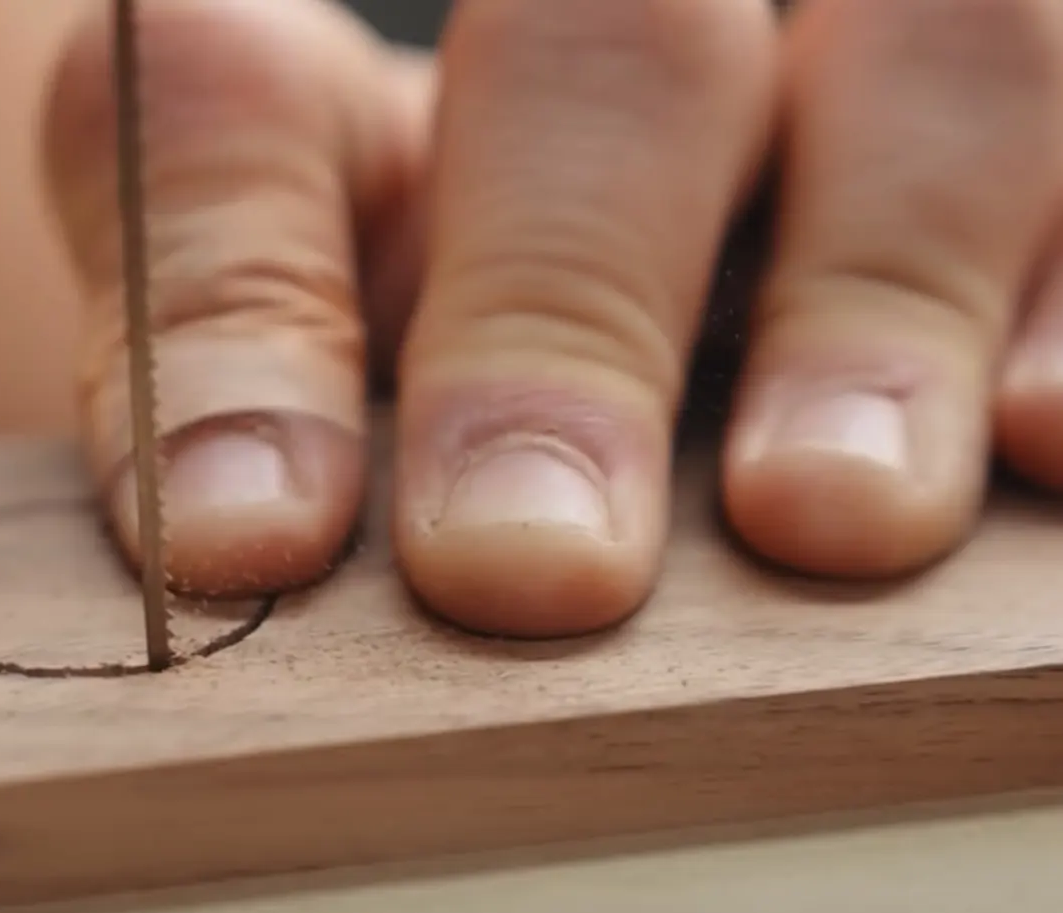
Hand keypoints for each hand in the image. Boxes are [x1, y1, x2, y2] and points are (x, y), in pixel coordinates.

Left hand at [44, 0, 1062, 637]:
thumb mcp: (267, 415)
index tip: (246, 537)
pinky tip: (1038, 436)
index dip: (226, 299)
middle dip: (562, 311)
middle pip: (600, 51)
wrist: (519, 365)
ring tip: (822, 515)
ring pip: (924, 54)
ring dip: (870, 292)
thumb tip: (238, 531)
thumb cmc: (365, 408)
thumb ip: (230, 410)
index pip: (232, 103)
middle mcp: (586, 41)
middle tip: (530, 565)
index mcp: (326, 95)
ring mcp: (820, 87)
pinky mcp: (999, 174)